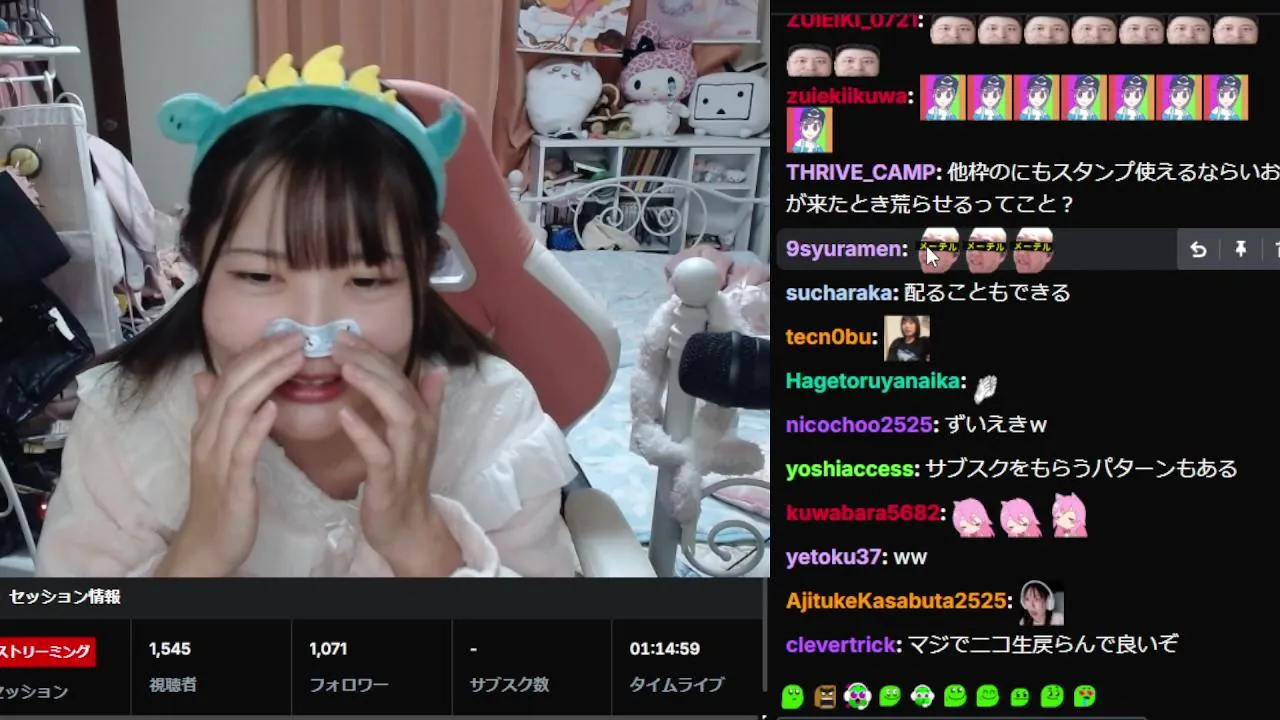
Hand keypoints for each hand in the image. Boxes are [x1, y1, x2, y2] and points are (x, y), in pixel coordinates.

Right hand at [156, 333, 304, 576]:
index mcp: (207, 425)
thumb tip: (204, 376)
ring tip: (294, 359)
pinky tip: (275, 408)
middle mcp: (207, 435)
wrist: (208, 543)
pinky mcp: (231, 481)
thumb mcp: (216, 449)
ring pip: (237, 408)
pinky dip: (257, 425)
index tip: (287, 335)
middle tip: (297, 337)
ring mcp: (217, 457)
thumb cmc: (220, 496)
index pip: (229, 376)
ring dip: (266, 380)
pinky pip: (242, 449)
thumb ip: (214, 413)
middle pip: (233, 384)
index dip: (257, 352)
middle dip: (265, 356)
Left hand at [332, 333, 461, 576]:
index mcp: (420, 419)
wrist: (407, 527)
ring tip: (346, 368)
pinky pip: (379, 454)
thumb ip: (427, 402)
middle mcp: (418, 433)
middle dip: (372, 361)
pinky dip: (363, 433)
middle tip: (340, 341)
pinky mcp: (390, 481)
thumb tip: (439, 369)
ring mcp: (406, 457)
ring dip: (373, 388)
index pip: (400, 377)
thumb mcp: (416, 437)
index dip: (375, 354)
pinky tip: (343, 415)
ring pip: (397, 414)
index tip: (346, 335)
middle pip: (400, 388)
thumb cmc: (404, 480)